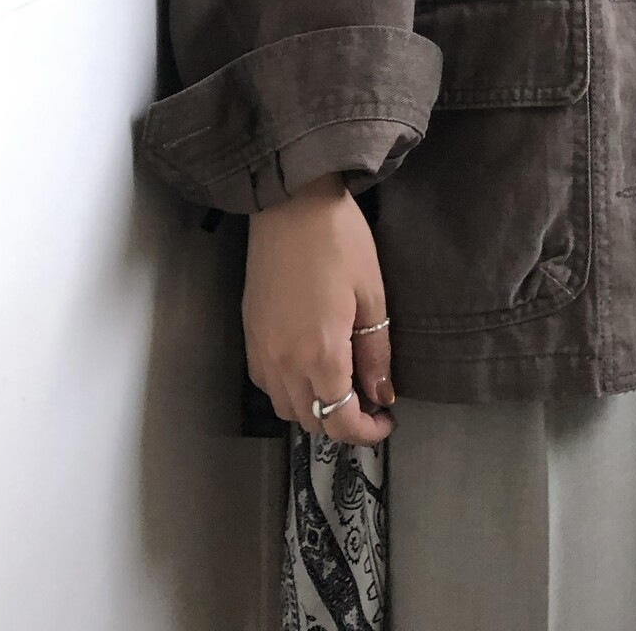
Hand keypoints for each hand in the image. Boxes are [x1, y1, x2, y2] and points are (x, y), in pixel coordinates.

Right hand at [243, 173, 396, 446]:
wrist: (290, 204)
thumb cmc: (339, 241)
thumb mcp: (371, 294)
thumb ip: (375, 352)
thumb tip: (382, 395)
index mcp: (320, 355)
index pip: (340, 421)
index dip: (366, 432)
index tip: (386, 420)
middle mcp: (284, 363)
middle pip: (311, 421)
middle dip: (343, 422)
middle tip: (369, 401)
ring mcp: (261, 350)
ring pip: (285, 407)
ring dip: (314, 409)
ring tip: (340, 385)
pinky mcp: (249, 335)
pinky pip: (267, 383)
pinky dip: (289, 390)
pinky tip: (308, 366)